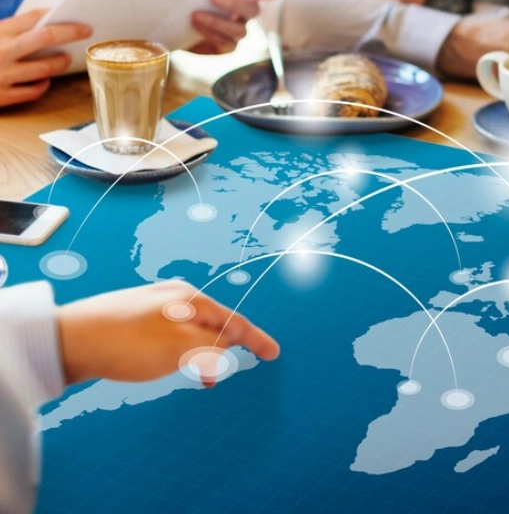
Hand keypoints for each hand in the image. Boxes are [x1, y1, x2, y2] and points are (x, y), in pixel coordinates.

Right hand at [0, 9, 91, 106]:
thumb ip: (11, 30)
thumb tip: (44, 20)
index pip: (33, 18)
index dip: (56, 15)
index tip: (76, 16)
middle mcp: (1, 52)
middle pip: (46, 37)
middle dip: (71, 32)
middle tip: (86, 30)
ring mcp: (4, 75)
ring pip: (46, 67)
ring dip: (60, 62)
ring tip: (66, 59)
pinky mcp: (4, 97)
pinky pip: (35, 90)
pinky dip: (44, 84)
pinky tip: (45, 79)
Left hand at [57, 280, 279, 386]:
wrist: (69, 340)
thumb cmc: (127, 343)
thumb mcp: (180, 349)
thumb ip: (212, 347)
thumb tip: (227, 345)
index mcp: (191, 299)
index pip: (233, 321)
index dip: (256, 339)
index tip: (274, 353)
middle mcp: (176, 296)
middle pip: (214, 322)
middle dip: (227, 346)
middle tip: (233, 368)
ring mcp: (155, 304)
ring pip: (192, 329)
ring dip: (202, 352)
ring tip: (200, 376)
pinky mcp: (137, 316)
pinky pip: (174, 333)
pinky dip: (183, 350)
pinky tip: (171, 363)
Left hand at [190, 0, 277, 53]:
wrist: (172, 22)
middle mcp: (246, 13)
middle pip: (253, 10)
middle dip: (235, 3)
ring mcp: (238, 30)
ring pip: (240, 29)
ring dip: (217, 22)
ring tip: (195, 14)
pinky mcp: (227, 46)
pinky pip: (226, 43)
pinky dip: (211, 33)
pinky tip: (196, 25)